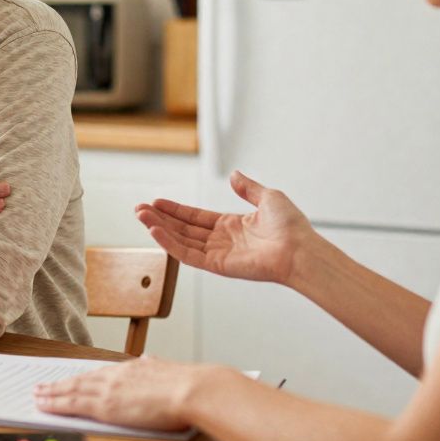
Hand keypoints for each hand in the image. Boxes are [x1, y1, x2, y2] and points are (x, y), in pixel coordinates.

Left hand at [33, 356, 208, 430]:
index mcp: (130, 368)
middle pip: (79, 380)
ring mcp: (108, 389)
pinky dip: (55, 404)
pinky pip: (72, 404)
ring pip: (71, 390)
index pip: (98, 373)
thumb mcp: (166, 369)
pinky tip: (43, 405)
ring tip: (37, 395)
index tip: (69, 379)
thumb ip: (153, 366)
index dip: (80, 377)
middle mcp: (115, 375)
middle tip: (42, 386)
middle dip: (59, 383)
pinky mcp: (104, 405)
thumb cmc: (187, 384)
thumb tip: (147, 360)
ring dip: (51, 393)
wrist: (192, 389)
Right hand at [135, 171, 316, 285]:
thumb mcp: (269, 198)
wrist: (300, 249)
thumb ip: (248, 188)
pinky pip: (188, 254)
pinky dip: (170, 244)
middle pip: (183, 229)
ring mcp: (218, 254)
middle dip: (160, 218)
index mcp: (232, 226)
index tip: (156, 202)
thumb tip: (234, 174)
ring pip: (181, 240)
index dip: (175, 210)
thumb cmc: (291, 227)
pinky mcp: (217, 266)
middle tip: (139, 209)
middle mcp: (222, 240)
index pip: (195, 217)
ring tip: (141, 216)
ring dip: (159, 229)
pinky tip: (155, 231)